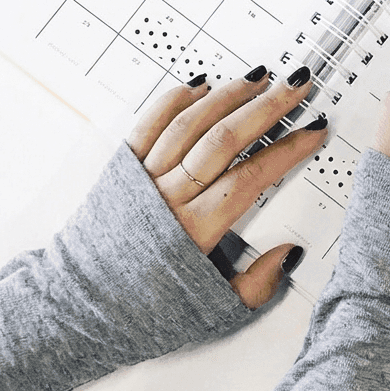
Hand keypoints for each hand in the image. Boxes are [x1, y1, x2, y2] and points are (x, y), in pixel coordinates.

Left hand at [126, 66, 327, 307]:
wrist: (78, 306)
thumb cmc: (142, 308)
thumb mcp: (213, 311)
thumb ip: (257, 285)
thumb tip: (288, 255)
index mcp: (196, 231)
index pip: (251, 177)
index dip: (287, 150)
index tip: (311, 131)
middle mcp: (169, 198)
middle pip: (225, 139)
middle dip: (267, 107)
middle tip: (295, 87)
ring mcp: (143, 180)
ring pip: (190, 124)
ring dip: (228, 96)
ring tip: (258, 78)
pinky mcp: (121, 171)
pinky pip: (149, 124)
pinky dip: (174, 100)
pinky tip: (199, 86)